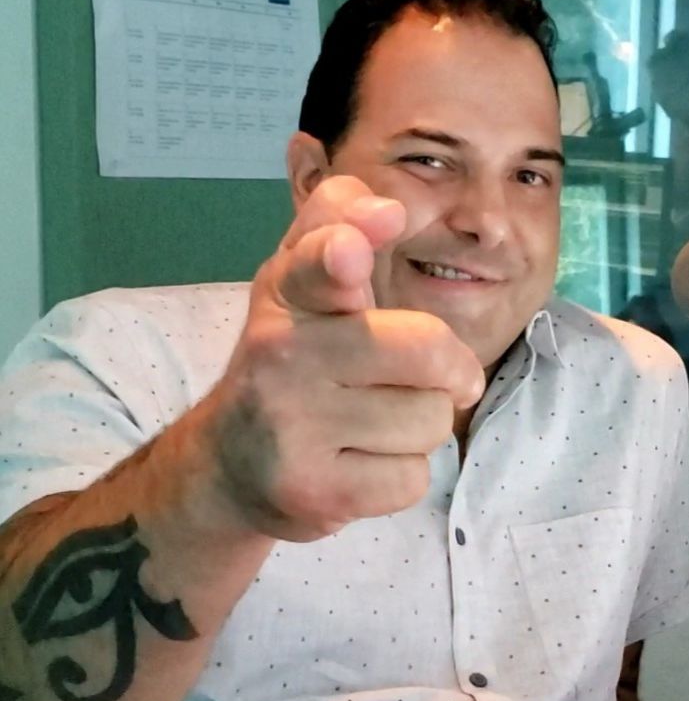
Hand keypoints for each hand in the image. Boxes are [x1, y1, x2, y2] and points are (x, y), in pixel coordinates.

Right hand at [203, 174, 484, 541]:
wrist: (231, 464)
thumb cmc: (292, 358)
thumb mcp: (303, 282)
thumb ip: (339, 225)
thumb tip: (389, 206)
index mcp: (287, 293)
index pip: (314, 262)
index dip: (339, 252)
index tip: (352, 253)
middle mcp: (280, 354)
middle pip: (426, 351)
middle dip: (445, 367)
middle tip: (423, 374)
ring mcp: (292, 429)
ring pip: (429, 419)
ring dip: (418, 423)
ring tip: (370, 421)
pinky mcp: (314, 494)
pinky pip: (413, 477)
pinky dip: (400, 472)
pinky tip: (358, 462)